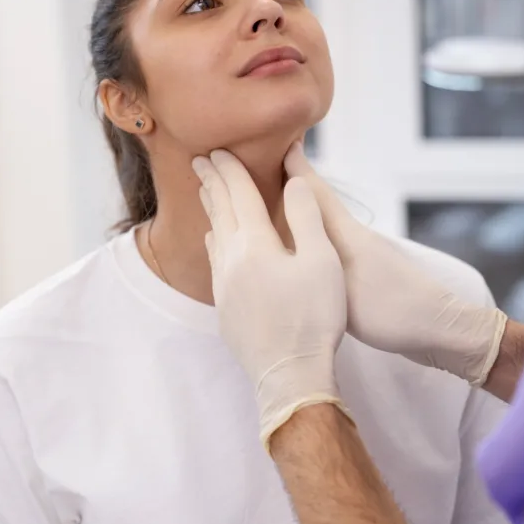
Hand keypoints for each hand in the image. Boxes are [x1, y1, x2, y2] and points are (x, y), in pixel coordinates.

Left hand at [193, 149, 350, 447]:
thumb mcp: (322, 260)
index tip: (218, 149)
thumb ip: (306, 216)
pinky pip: (215, 263)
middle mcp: (231, 261)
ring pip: (214, 237)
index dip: (231, 169)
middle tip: (200, 161)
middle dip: (212, 183)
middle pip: (219, 212)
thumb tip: (293, 181)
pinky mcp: (226, 309)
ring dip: (211, 210)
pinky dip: (215, 241)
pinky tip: (217, 243)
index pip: (239, 195)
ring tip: (207, 194)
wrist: (289, 375)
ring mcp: (224, 287)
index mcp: (255, 244)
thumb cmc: (314, 317)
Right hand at [283, 143, 506, 385]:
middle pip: (317, 203)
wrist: (438, 330)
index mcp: (346, 234)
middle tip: (267, 164)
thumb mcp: (346, 279)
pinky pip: (329, 244)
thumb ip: (318, 247)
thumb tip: (293, 214)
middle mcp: (353, 237)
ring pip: (322, 223)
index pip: (315, 192)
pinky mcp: (365, 273)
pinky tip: (304, 247)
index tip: (278, 140)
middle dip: (293, 184)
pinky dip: (312, 235)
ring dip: (302, 209)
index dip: (296, 167)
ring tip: (275, 201)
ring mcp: (361, 255)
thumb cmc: (390, 309)